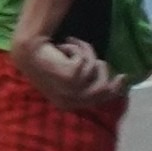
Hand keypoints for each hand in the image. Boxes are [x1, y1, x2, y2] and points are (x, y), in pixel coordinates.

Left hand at [10, 36, 126, 109]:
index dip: (114, 89)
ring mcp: (71, 90)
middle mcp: (70, 101)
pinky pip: (86, 59)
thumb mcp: (66, 77)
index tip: (123, 77)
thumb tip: (116, 82)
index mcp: (67, 105)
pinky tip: (63, 45)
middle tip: (96, 58)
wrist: (28, 51)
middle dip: (103, 70)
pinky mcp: (71, 76)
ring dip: (86, 52)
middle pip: (104, 88)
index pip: (99, 100)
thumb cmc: (45, 61)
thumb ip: (86, 82)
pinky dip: (77, 47)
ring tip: (72, 46)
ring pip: (96, 69)